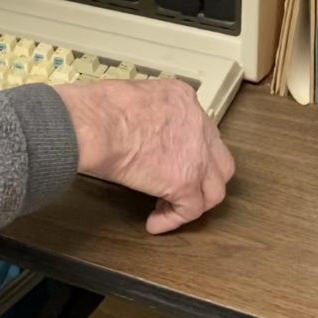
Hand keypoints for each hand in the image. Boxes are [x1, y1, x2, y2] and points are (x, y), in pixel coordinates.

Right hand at [55, 78, 234, 234]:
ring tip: (171, 208)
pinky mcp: (185, 182)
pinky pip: (189, 210)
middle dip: (203, 176)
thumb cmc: (102, 108)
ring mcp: (197, 155)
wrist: (100, 124)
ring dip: (194, 201)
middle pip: (217, 159)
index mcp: (183, 98)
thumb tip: (135, 129)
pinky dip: (172, 219)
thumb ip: (146, 112)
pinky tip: (155, 222)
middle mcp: (198, 123)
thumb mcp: (132, 96)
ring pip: (213, 188)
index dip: (189, 150)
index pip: (200, 129)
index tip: (173, 160)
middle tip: (183, 186)